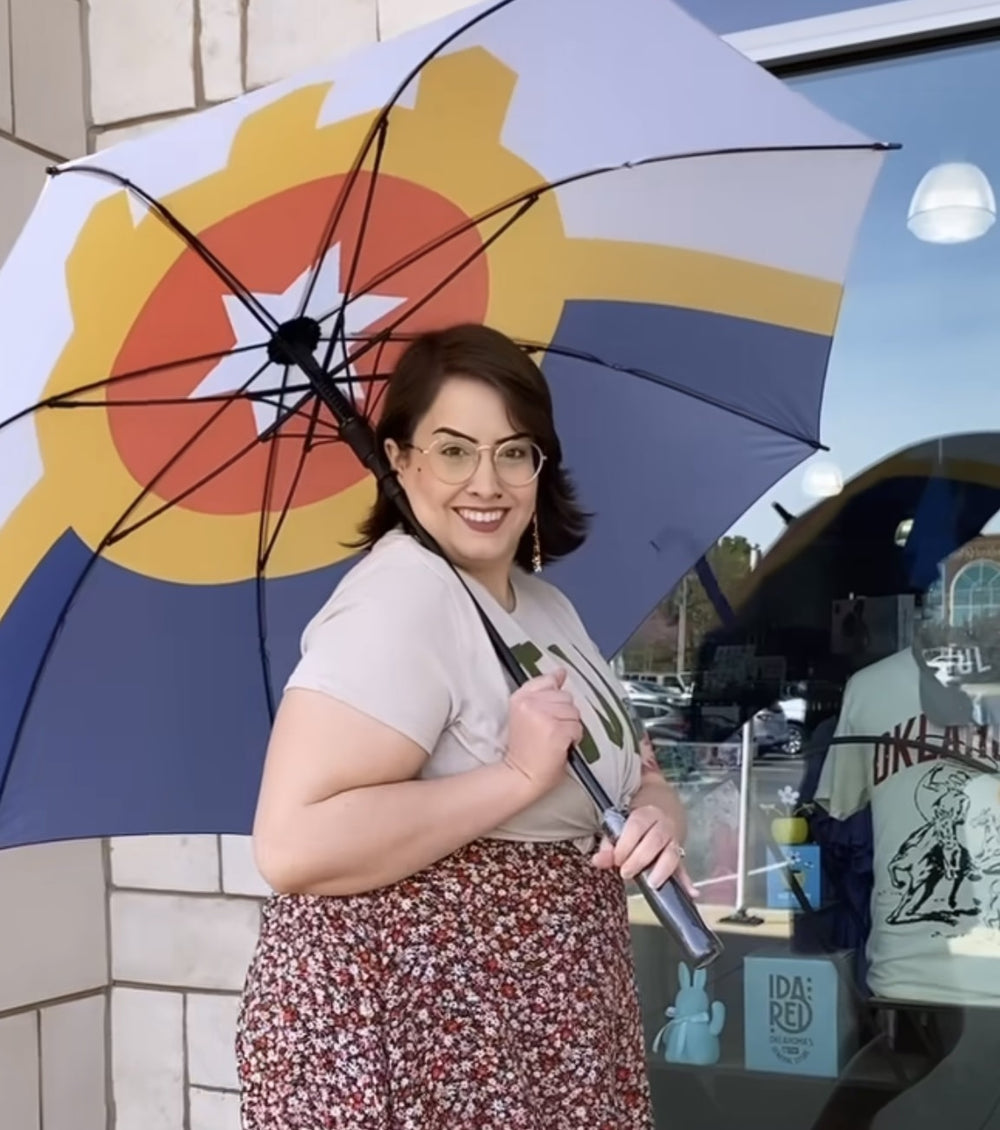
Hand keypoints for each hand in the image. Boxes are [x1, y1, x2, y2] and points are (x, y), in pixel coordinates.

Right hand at [505, 667, 582, 796]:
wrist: (520, 775)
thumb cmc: (525, 748)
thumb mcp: (526, 714)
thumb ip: (543, 691)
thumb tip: (561, 671)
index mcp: (520, 697)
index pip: (548, 682)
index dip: (554, 697)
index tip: (549, 712)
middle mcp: (530, 703)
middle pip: (565, 697)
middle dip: (564, 714)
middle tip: (550, 731)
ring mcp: (544, 716)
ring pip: (574, 712)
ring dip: (570, 727)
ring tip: (555, 739)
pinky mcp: (557, 730)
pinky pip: (577, 728)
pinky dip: (574, 739)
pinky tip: (561, 746)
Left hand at [590, 804, 697, 892]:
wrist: (661, 812)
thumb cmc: (635, 825)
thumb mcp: (619, 828)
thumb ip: (608, 846)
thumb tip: (598, 861)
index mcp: (646, 814)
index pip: (638, 825)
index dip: (627, 843)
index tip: (617, 859)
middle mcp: (663, 825)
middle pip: (655, 840)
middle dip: (640, 859)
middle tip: (626, 873)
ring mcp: (674, 841)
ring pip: (672, 854)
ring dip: (662, 870)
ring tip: (652, 884)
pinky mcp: (679, 857)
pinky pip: (683, 869)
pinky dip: (686, 882)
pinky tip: (691, 893)